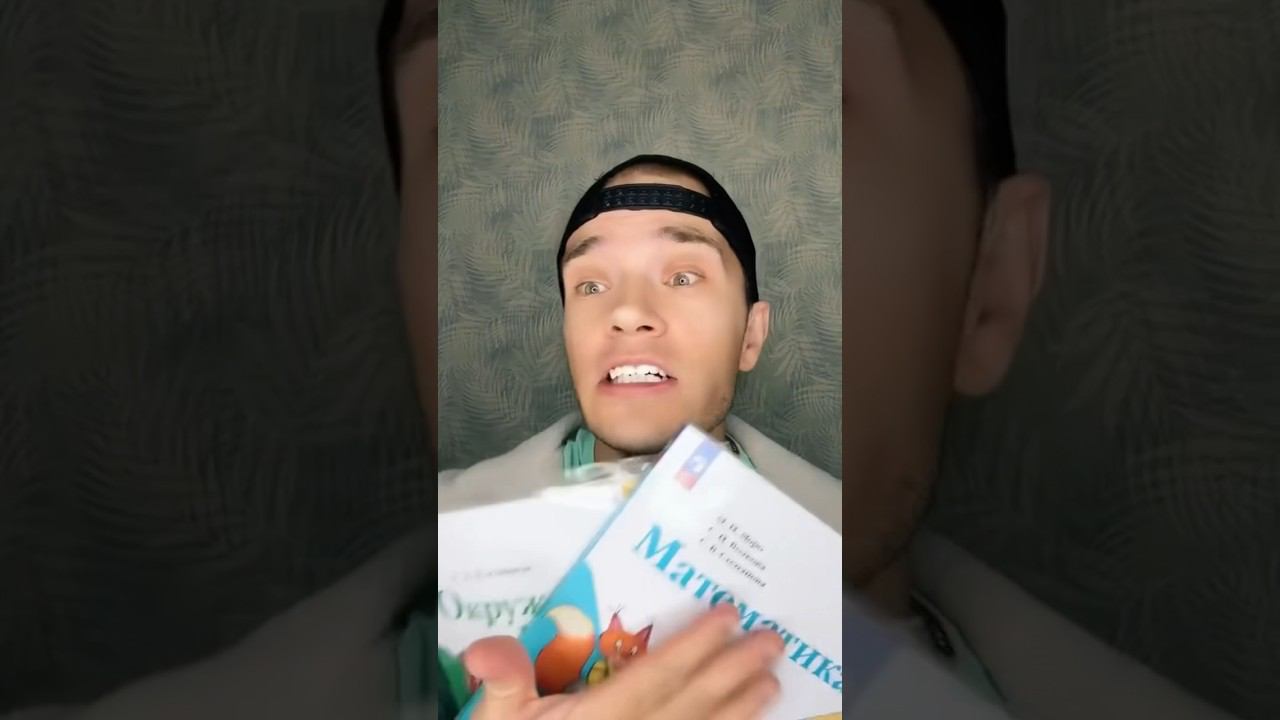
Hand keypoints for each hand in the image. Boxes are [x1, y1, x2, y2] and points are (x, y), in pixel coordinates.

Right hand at [464, 603, 783, 719]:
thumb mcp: (494, 718)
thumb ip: (503, 679)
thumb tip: (486, 647)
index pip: (654, 677)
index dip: (694, 646)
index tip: (728, 616)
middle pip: (691, 705)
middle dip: (733, 671)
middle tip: (772, 642)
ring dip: (740, 710)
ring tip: (772, 685)